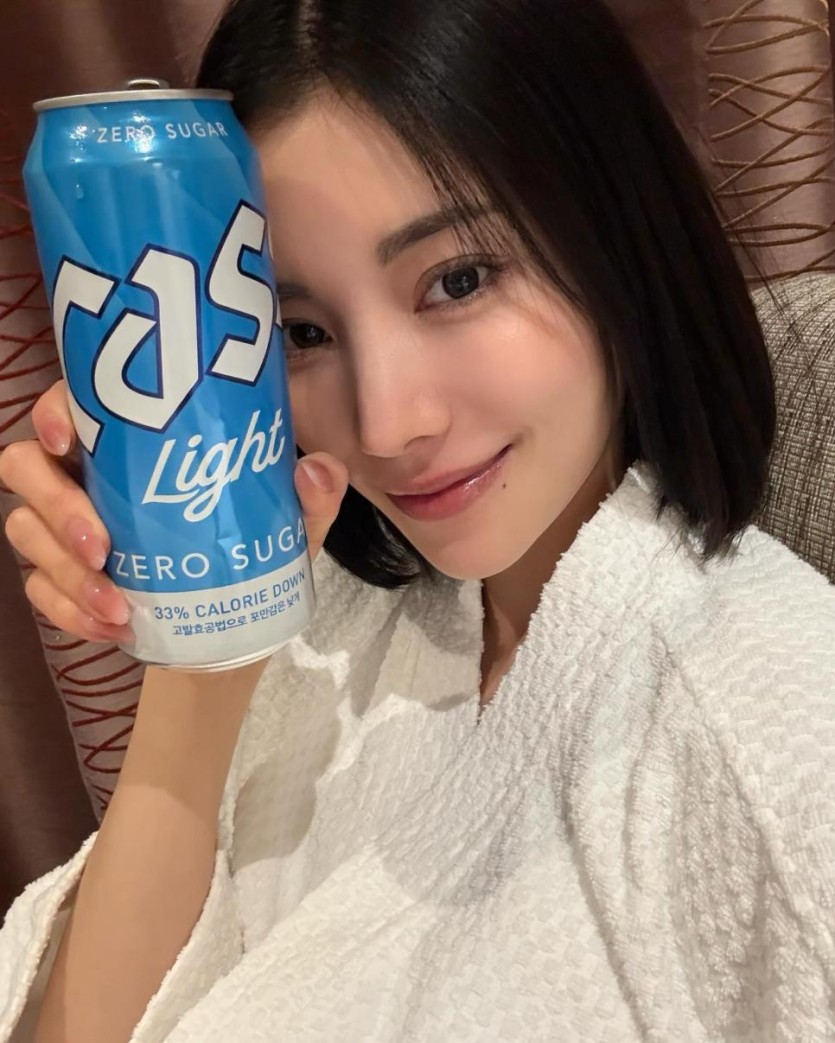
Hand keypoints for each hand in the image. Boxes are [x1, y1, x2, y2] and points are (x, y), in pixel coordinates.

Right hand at [0, 379, 348, 646]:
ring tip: (118, 604)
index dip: (53, 410)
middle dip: (56, 504)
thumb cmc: (250, 550)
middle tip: (101, 545)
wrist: (232, 626)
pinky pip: (40, 592)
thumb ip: (311, 497)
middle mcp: (85, 478)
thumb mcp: (288, 526)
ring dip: (66, 572)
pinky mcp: (62, 582)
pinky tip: (112, 627)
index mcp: (129, 446)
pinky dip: (69, 612)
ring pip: (25, 531)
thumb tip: (318, 469)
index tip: (67, 436)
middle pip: (25, 466)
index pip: (71, 405)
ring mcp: (66, 531)